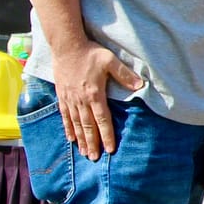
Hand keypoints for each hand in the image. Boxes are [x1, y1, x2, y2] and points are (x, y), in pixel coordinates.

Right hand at [51, 41, 142, 158]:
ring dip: (81, 140)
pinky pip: (64, 116)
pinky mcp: (62, 96)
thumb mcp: (110, 60)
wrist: (66, 46)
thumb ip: (124, 74)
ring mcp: (70, 99)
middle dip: (93, 143)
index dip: (107, 135)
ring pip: (76, 124)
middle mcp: (81, 100)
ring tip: (84, 153)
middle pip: (88, 126)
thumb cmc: (90, 52)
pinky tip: (71, 138)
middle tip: (95, 158)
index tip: (110, 149)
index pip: (102, 120)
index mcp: (94, 94)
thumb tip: (140, 85)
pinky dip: (68, 128)